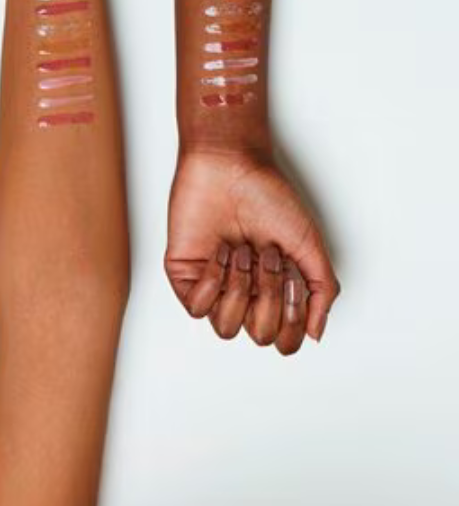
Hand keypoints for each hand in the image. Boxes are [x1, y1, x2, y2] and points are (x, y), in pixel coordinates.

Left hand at [165, 148, 339, 353]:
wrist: (231, 166)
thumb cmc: (267, 197)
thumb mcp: (308, 245)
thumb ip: (321, 291)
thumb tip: (315, 333)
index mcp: (272, 291)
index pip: (283, 340)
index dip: (291, 320)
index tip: (293, 279)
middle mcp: (243, 292)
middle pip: (259, 335)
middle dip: (269, 296)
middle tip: (268, 255)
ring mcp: (212, 284)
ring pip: (226, 327)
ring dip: (240, 289)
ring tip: (242, 251)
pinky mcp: (184, 273)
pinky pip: (196, 308)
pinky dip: (213, 283)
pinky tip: (220, 253)